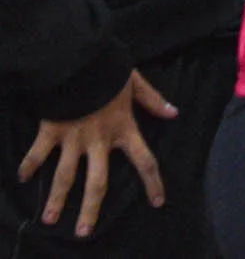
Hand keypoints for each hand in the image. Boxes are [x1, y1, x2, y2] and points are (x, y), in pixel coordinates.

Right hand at [17, 72, 174, 237]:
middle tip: (84, 232)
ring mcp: (73, 139)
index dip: (153, 183)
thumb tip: (174, 113)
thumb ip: (153, 100)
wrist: (79, 59)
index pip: (145, 160)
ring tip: (50, 220)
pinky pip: (38, 153)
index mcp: (124, 129)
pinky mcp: (51, 131)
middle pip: (98, 183)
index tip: (157, 202)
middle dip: (91, 209)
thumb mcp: (136, 82)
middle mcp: (99, 140)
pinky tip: (21, 178)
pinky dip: (28, 165)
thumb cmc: (109, 70)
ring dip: (56, 199)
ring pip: (65, 177)